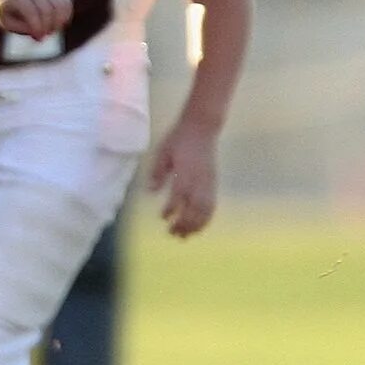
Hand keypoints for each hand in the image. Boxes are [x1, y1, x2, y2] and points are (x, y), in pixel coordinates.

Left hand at [0, 0, 71, 39]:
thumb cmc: (8, 14)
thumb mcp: (7, 23)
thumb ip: (20, 29)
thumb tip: (39, 36)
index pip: (30, 11)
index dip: (36, 26)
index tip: (38, 38)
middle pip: (46, 9)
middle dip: (47, 27)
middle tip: (43, 36)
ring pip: (59, 5)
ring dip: (58, 22)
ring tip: (51, 30)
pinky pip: (66, 4)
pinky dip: (66, 15)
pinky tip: (60, 24)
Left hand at [148, 121, 218, 237]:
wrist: (202, 128)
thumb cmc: (178, 139)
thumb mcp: (162, 152)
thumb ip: (157, 172)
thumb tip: (150, 191)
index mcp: (185, 171)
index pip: (179, 196)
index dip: (171, 209)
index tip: (163, 218)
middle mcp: (199, 179)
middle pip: (194, 208)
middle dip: (184, 224)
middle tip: (172, 234)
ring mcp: (208, 182)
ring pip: (205, 210)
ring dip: (195, 225)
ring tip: (185, 236)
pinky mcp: (213, 183)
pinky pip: (212, 205)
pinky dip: (206, 219)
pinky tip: (198, 227)